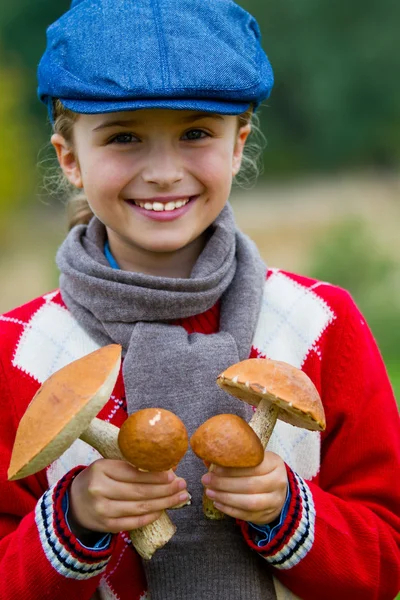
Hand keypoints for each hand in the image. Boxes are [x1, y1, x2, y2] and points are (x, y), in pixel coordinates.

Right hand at [69, 459, 188, 534]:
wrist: (73, 502)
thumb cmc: (97, 478)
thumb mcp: (107, 465)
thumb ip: (130, 466)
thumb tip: (164, 468)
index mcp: (102, 469)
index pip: (134, 473)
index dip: (155, 475)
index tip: (172, 475)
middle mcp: (100, 489)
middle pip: (139, 492)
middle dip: (165, 489)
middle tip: (182, 486)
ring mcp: (102, 510)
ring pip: (139, 508)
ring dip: (163, 503)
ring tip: (179, 498)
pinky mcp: (105, 525)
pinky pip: (132, 522)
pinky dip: (149, 517)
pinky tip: (162, 510)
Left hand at [201, 451, 287, 524]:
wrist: (277, 491)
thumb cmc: (260, 471)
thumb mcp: (254, 460)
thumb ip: (234, 458)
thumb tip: (207, 455)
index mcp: (275, 463)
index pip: (253, 466)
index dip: (232, 469)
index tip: (214, 468)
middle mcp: (278, 482)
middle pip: (250, 485)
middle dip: (224, 483)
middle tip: (206, 480)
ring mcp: (274, 501)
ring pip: (248, 502)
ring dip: (226, 498)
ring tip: (209, 492)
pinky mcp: (267, 515)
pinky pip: (246, 515)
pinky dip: (229, 510)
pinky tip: (217, 503)